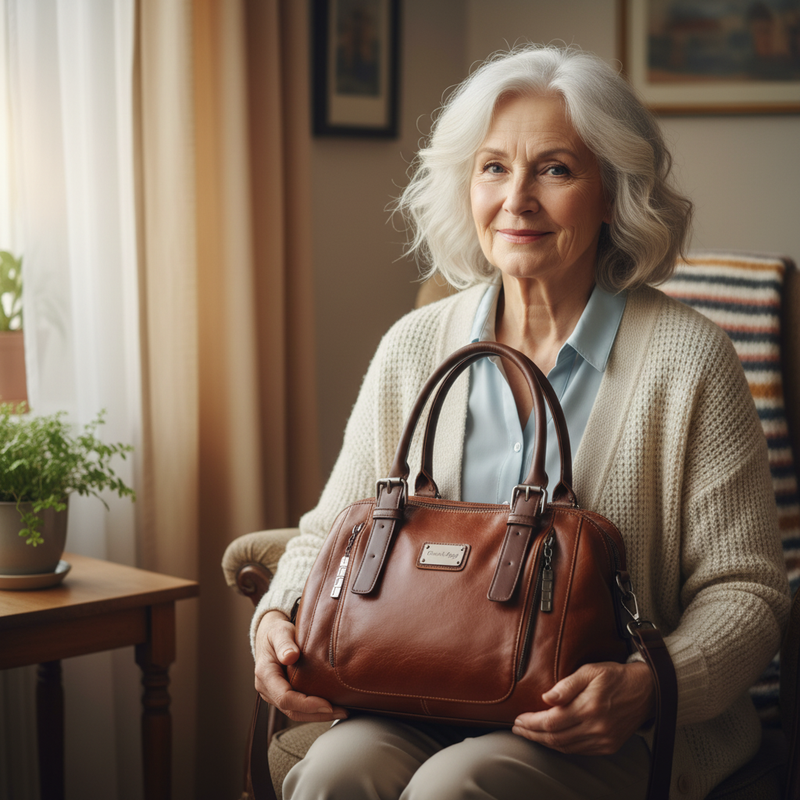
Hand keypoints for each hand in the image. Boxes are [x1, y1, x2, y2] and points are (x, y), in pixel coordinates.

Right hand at [254, 610, 347, 722]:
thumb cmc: (276, 633)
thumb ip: (284, 643)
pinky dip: (314, 710)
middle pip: (292, 711)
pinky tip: (331, 707)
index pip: (285, 698)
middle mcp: (267, 689)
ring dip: (318, 715)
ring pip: (295, 713)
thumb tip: (291, 656)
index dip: (306, 704)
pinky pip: (297, 707)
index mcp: (265, 675)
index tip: (327, 704)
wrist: (269, 636)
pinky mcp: (282, 695)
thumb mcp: (279, 632)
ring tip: (341, 712)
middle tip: (342, 712)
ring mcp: (274, 695)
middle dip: (317, 714)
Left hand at [512, 661, 655, 754]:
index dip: (531, 723)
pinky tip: (552, 739)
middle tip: (518, 729)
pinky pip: (579, 750)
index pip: (551, 722)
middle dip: (533, 734)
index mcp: (589, 708)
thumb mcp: (590, 671)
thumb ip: (567, 685)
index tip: (518, 719)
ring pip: (566, 747)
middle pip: (555, 738)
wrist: (646, 691)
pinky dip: (562, 746)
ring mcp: (603, 740)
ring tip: (530, 734)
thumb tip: (546, 698)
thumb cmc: (615, 676)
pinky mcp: (609, 746)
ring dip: (545, 742)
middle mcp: (596, 728)